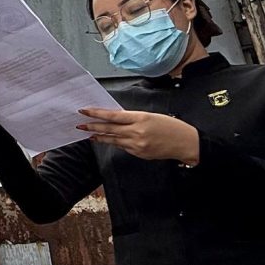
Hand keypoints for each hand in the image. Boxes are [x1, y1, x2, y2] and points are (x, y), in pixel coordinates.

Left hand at [77, 108, 199, 164]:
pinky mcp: (139, 153)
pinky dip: (115, 142)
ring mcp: (137, 145)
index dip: (97, 114)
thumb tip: (115, 118)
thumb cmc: (170, 126)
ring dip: (100, 136)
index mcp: (140, 119)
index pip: (113, 116)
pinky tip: (108, 140)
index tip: (85, 111)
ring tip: (89, 133)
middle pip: (110, 129)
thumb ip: (132, 118)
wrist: (185, 143)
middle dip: (93, 126)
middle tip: (80, 124)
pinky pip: (123, 147)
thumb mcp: (150, 116)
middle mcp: (137, 132)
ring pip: (113, 140)